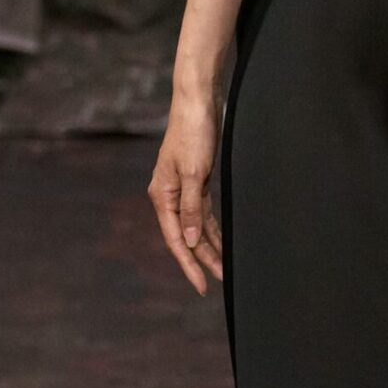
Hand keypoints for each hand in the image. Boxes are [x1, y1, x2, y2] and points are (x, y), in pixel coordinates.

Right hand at [148, 88, 223, 293]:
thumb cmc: (192, 133)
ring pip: (196, 226)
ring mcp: (183, 188)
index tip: (202, 285)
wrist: (198, 102)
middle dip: (203, 259)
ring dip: (210, 246)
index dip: (189, 264)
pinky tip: (222, 240)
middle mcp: (170, 196)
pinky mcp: (197, 180)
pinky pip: (204, 212)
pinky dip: (213, 227)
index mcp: (162, 195)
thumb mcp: (194, 173)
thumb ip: (191, 208)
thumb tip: (188, 240)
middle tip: (220, 280)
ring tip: (224, 267)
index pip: (176, 239)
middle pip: (186, 236)